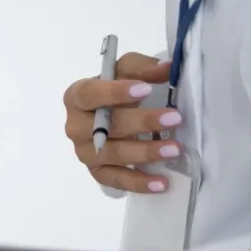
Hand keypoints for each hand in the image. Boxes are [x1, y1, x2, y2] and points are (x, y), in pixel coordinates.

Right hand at [63, 52, 183, 192]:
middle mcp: (75, 126)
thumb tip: (167, 68)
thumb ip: (143, 67)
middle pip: (105, 127)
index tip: (145, 89)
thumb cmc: (117, 90)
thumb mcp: (126, 71)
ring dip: (144, 153)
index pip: (89, 94)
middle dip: (141, 122)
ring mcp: (84, 152)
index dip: (115, 93)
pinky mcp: (97, 172)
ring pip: (112, 154)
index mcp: (76, 97)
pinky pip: (115, 180)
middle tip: (174, 118)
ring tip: (174, 150)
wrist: (110, 114)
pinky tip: (161, 183)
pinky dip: (138, 183)